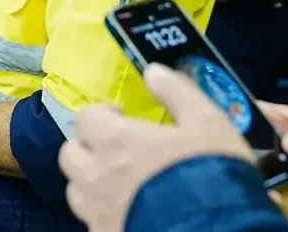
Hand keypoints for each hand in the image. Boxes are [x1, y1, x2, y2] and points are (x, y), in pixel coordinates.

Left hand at [59, 63, 252, 230]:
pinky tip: (127, 212)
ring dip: (90, 182)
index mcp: (114, 141)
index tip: (122, 119)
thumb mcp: (208, 123)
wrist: (216, 231)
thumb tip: (153, 71)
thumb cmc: (210, 174)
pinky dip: (103, 214)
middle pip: (70, 154)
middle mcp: (95, 175)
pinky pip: (92, 221)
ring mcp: (96, 212)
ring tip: (118, 184)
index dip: (101, 115)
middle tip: (116, 152)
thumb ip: (178, 92)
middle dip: (88, 148)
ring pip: (76, 191)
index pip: (85, 117)